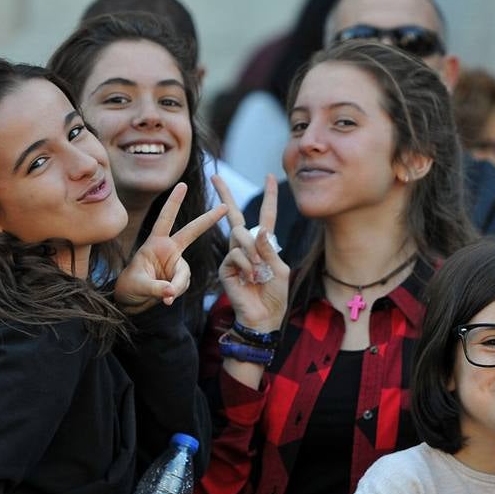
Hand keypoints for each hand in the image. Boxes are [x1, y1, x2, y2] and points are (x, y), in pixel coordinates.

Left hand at [114, 183, 227, 313]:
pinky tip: (165, 300)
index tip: (182, 185)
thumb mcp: (139, 286)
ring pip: (184, 274)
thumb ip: (156, 288)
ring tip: (163, 297)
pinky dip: (176, 293)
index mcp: (156, 243)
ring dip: (176, 286)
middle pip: (192, 231)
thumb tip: (172, 292)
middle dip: (208, 219)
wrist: (132, 300)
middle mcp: (169, 250)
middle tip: (226, 206)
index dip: (174, 201)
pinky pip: (183, 285)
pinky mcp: (180, 277)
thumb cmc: (130, 287)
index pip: (166, 219)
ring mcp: (176, 263)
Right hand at [216, 174, 288, 332]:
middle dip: (226, 195)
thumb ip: (269, 250)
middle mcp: (247, 247)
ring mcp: (234, 256)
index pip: (266, 216)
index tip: (270, 177)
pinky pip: (234, 254)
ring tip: (259, 271)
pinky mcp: (225, 267)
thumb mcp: (279, 270)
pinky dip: (246, 264)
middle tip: (215, 176)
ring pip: (239, 235)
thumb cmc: (275, 295)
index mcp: (264, 245)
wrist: (264, 316)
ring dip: (252, 251)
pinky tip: (251, 277)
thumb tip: (259, 230)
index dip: (270, 197)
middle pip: (235, 216)